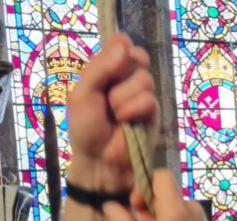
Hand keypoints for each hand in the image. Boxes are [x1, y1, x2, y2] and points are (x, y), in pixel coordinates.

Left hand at [67, 33, 158, 192]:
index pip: (121, 43)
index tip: (112, 61)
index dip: (120, 49)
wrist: (99, 161)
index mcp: (107, 70)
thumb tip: (124, 42)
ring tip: (114, 115)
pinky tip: (124, 122)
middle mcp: (127, 79)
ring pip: (144, 79)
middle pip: (136, 57)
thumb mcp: (82, 94)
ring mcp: (142, 95)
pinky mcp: (154, 113)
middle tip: (107, 95)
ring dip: (123, 99)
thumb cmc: (85, 128)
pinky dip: (133, 110)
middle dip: (119, 77)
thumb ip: (99, 67)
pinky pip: (149, 99)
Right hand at [105, 170, 223, 220]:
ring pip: (168, 207)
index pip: (160, 175)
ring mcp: (197, 214)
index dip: (143, 186)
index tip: (137, 208)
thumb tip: (110, 205)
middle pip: (161, 194)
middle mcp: (189, 206)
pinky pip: (178, 216)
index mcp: (175, 209)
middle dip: (148, 212)